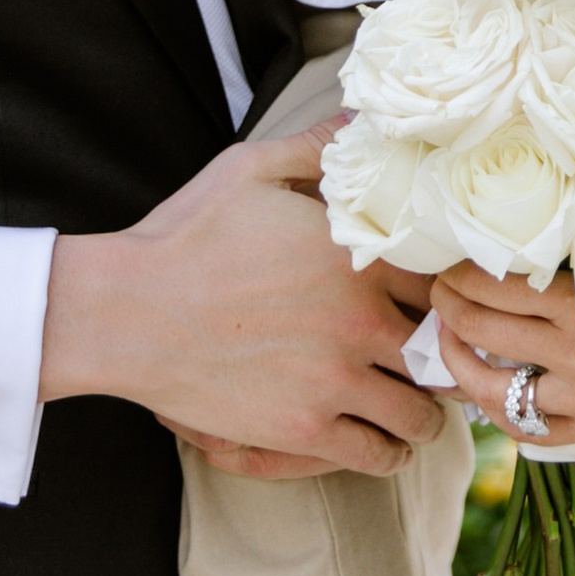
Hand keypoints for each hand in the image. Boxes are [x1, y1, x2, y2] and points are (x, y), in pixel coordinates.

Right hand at [44, 128, 446, 474]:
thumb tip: (362, 121)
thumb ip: (318, 148)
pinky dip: (389, 449)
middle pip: (445, 352)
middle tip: (436, 354)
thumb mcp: (251, 170)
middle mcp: (358, 322)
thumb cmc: (186, 236)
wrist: (125, 312)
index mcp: (354, 258)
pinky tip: (382, 436)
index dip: (449, 290)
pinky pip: (380, 454)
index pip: (444, 280)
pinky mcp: (305, 430)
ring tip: (413, 400)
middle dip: (446, 354)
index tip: (440, 297)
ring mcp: (334, 382)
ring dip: (425, 410)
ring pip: (422, 414)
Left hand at [430, 256, 574, 442]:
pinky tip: (492, 390)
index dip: (458, 272)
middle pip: (483, 332)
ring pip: (494, 389)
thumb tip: (515, 235)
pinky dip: (503, 412)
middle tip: (436, 293)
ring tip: (450, 342)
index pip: (492, 286)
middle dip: (448, 310)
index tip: (446, 260)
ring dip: (462, 364)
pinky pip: (531, 432)